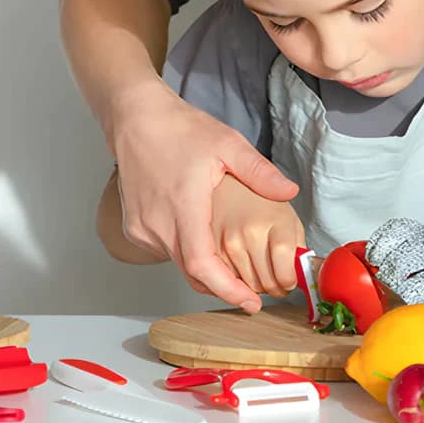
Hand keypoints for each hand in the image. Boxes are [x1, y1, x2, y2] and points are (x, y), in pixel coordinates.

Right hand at [111, 81, 298, 311]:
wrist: (135, 118)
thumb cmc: (178, 129)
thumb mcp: (227, 144)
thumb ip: (259, 173)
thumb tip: (290, 192)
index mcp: (184, 208)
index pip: (204, 267)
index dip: (229, 290)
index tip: (250, 303)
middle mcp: (158, 224)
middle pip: (193, 273)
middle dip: (223, 285)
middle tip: (250, 291)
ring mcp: (142, 228)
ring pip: (178, 263)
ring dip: (204, 267)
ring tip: (231, 262)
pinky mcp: (134, 227)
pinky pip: (164, 250)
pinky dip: (185, 252)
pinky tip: (201, 236)